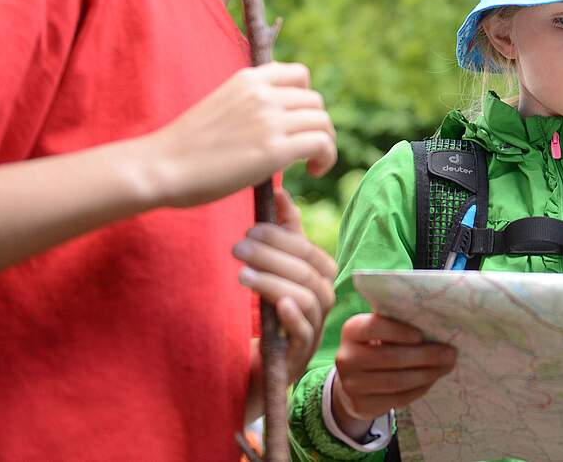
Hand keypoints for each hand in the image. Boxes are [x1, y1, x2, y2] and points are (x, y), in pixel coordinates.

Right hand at [146, 62, 336, 206]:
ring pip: (323, 122)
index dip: (306, 99)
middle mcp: (263, 94)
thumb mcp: (221, 106)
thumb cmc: (185, 146)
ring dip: (325, 143)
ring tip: (310, 164)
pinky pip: (322, 143)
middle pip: (315, 102)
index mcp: (248, 79)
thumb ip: (250, 104)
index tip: (297, 122)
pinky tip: (312, 172)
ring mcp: (270, 120)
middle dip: (315, 126)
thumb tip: (277, 119)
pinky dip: (326, 158)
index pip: (299, 75)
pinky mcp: (274, 149)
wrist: (160, 167)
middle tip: (304, 151)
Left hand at [235, 190, 336, 380]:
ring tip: (242, 275)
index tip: (251, 229)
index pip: (310, 251)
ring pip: (307, 299)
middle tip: (238, 247)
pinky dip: (294, 317)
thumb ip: (283, 235)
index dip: (283, 237)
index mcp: (321, 279)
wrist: (255, 369)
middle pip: (308, 273)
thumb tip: (280, 193)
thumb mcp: (276, 270)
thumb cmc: (267, 313)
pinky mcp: (299, 356)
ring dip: (275, 283)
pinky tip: (277, 305)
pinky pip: (305, 334)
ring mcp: (314, 330)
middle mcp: (323, 302)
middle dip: (273, 257)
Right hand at [331, 315, 456, 437]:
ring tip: (446, 367)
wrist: (353, 380)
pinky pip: (397, 398)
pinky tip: (431, 381)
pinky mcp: (361, 406)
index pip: (374, 327)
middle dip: (425, 356)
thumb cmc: (376, 346)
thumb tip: (438, 328)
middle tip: (450, 353)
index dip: (399, 331)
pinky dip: (419, 389)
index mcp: (352, 330)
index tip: (421, 335)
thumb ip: (400, 326)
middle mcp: (346, 357)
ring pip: (396, 381)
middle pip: (389, 357)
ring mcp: (351, 385)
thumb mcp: (380, 331)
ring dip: (426, 374)